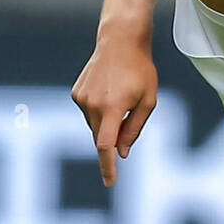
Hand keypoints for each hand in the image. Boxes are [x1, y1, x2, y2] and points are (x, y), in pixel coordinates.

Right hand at [71, 20, 158, 185]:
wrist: (120, 41)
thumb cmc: (140, 71)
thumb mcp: (148, 101)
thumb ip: (134, 129)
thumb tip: (121, 153)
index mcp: (113, 107)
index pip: (106, 145)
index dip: (107, 166)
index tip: (109, 182)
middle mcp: (93, 104)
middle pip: (101, 137)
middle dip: (113, 138)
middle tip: (128, 115)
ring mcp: (81, 98)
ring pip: (94, 125)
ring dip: (107, 121)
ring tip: (120, 95)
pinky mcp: (76, 92)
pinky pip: (88, 112)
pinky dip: (98, 110)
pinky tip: (108, 90)